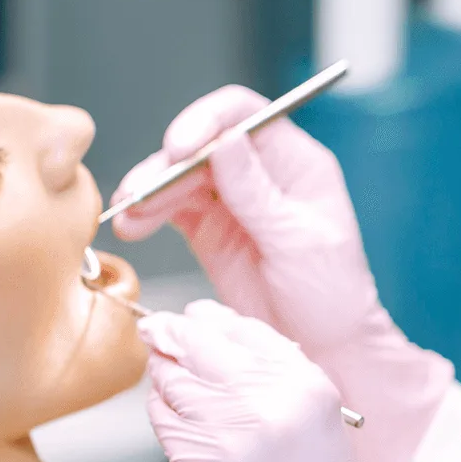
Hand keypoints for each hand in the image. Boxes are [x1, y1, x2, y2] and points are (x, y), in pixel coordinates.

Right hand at [113, 86, 450, 461]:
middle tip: (141, 191)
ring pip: (181, 175)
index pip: (245, 115)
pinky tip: (133, 226)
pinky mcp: (210, 228)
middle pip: (203, 143)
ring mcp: (233, 199)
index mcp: (295, 161)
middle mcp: (262, 172)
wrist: (328, 347)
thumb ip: (256, 192)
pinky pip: (172, 207)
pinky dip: (149, 213)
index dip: (206, 120)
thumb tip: (224, 140)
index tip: (178, 145)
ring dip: (151, 189)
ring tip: (129, 214)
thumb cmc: (332, 293)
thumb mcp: (298, 240)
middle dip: (168, 163)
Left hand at [140, 301, 460, 461]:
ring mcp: (229, 432)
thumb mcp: (317, 420)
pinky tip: (173, 417)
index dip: (210, 320)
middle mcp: (268, 400)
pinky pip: (162, 420)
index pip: (243, 329)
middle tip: (158, 331)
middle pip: (200, 344)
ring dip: (164, 374)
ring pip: (172, 379)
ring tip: (166, 376)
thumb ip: (274, 378)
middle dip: (172, 334)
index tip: (194, 317)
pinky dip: (161, 412)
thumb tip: (215, 339)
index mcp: (306, 384)